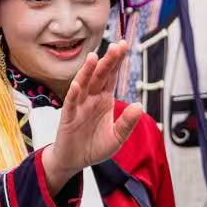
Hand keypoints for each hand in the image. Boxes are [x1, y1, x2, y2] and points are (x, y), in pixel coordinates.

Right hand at [44, 41, 147, 189]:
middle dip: (108, 61)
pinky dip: (73, 94)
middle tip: (116, 46)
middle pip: (99, 76)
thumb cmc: (94, 147)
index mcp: (104, 100)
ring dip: (87, 72)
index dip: (116, 62)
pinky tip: (77, 84)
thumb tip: (140, 106)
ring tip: (94, 57)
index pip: (111, 77)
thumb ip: (127, 123)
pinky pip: (70, 104)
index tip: (124, 46)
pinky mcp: (67, 118)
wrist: (75, 161)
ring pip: (83, 85)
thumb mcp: (117, 138)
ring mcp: (78, 106)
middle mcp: (91, 99)